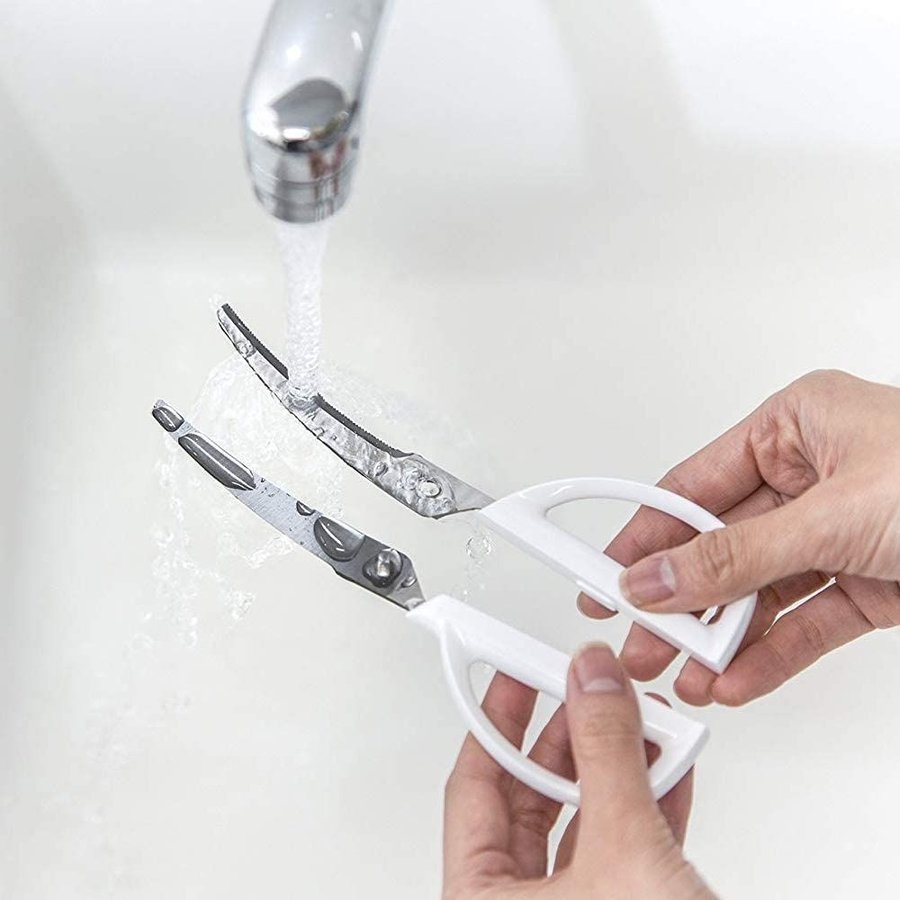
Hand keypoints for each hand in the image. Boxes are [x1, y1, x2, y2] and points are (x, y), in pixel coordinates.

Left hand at [442, 643, 711, 898]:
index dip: (497, 719)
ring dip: (618, 764)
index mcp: (485, 897)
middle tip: (585, 687)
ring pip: (584, 817)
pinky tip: (667, 763)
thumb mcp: (623, 851)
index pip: (473, 784)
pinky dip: (648, 801)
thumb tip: (594, 684)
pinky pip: (625, 844)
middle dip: (571, 735)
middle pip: (533, 795)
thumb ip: (606, 758)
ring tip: (640, 719)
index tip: (514, 673)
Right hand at [580, 370, 899, 705]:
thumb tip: (659, 575)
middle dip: (679, 599)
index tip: (606, 572)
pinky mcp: (870, 582)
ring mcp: (840, 532)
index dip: (645, 534)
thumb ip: (738, 554)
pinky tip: (739, 679)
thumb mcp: (836, 513)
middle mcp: (812, 476)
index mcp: (795, 425)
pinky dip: (772, 655)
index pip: (693, 485)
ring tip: (684, 672)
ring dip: (721, 636)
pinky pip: (807, 622)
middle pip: (721, 545)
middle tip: (639, 637)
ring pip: (760, 589)